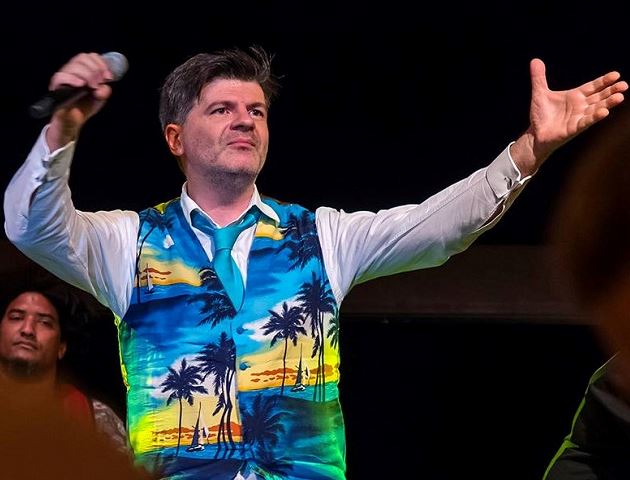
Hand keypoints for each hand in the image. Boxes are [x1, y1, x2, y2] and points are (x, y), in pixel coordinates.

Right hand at [46, 52, 113, 150]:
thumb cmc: (86, 106)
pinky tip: (81, 84)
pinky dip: (72, 79)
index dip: (100, 63)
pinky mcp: (56, 87)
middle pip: (82, 57)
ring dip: (87, 74)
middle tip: (100, 82)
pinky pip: (61, 77)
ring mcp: (63, 77)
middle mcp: (71, 70)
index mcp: (82, 70)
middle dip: (95, 69)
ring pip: (72, 66)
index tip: (109, 77)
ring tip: (93, 86)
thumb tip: (102, 86)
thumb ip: (105, 90)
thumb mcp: (100, 97)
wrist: (74, 121)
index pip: (89, 56)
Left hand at [511, 58, 627, 175]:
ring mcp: (578, 118)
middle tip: (624, 85)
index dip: (604, 81)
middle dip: (611, 91)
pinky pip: (586, 122)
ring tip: (620, 97)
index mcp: (575, 96)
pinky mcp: (573, 129)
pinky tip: (604, 112)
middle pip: (599, 97)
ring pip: (596, 109)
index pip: (593, 86)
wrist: (534, 134)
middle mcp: (580, 106)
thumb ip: (538, 77)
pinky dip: (594, 117)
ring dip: (608, 104)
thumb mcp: (539, 93)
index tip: (616, 75)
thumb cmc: (541, 115)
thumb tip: (535, 60)